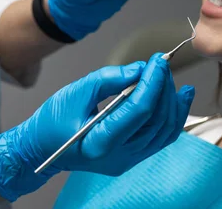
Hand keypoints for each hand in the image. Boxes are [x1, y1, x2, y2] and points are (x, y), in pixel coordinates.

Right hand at [0, 53, 193, 201]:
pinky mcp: (133, 156)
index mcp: (101, 143)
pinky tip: (180, 96)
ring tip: (166, 76)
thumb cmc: (52, 121)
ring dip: (171, 100)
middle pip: (156, 120)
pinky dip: (173, 115)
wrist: (41, 149)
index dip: (153, 82)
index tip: (158, 61)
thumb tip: (141, 69)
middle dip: (163, 87)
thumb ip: (110, 79)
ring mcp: (128, 160)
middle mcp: (119, 157)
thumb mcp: (76, 91)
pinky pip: (162, 137)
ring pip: (165, 130)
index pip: (140, 111)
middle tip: (160, 63)